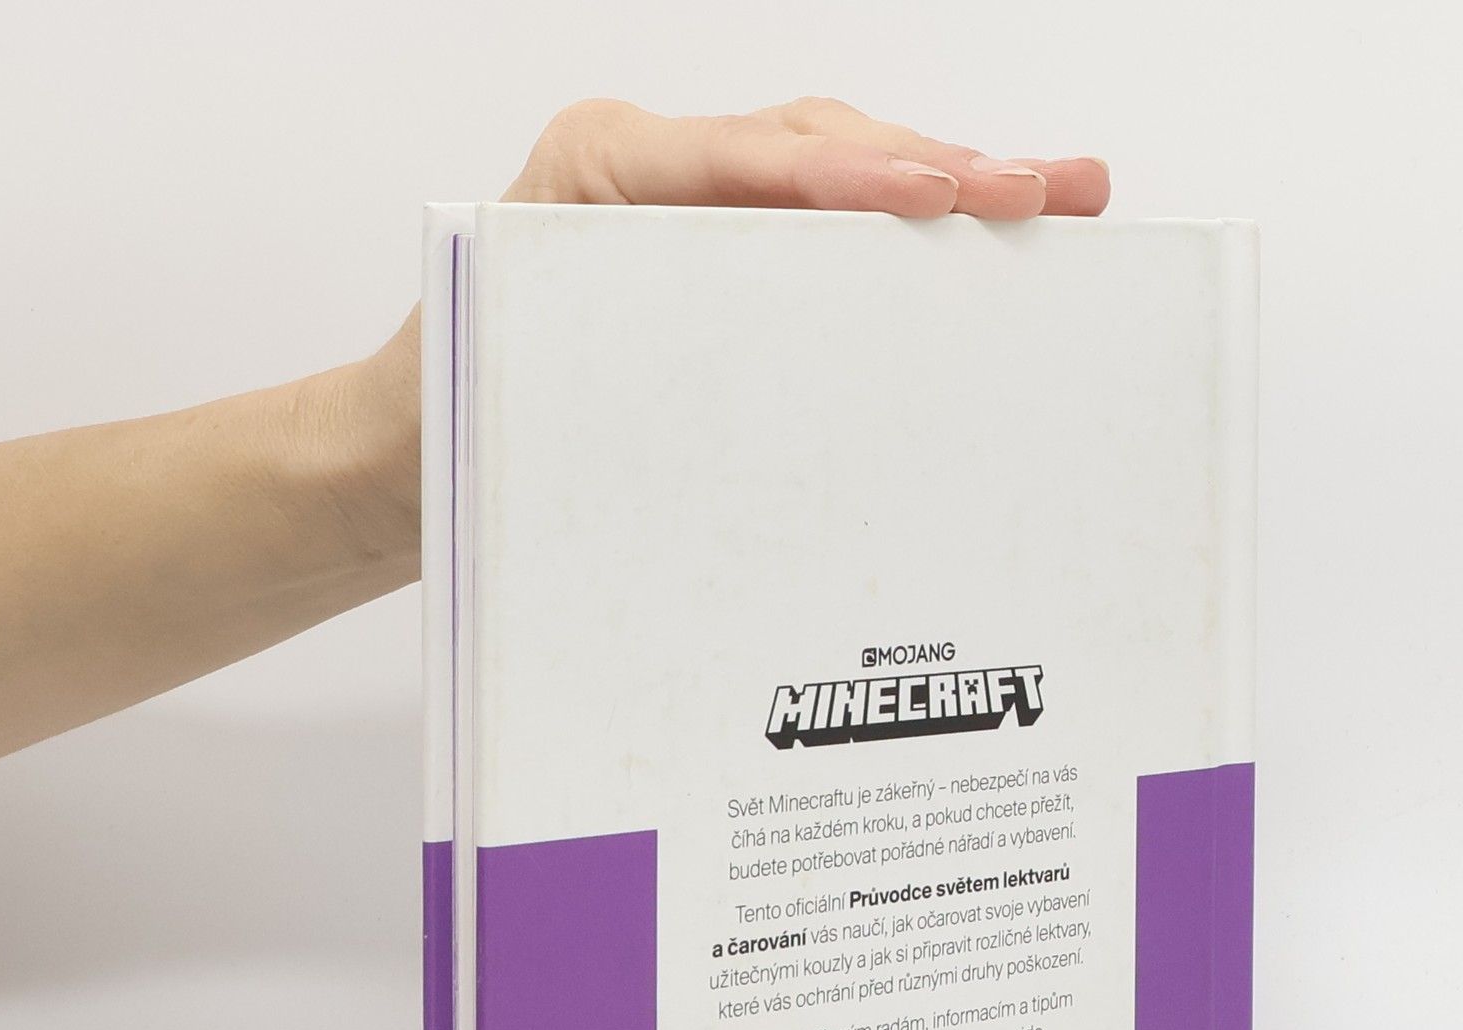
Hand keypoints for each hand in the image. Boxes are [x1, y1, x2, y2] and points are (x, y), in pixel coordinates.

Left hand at [353, 98, 1110, 525]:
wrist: (404, 451)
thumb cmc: (449, 415)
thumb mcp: (525, 381)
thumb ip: (632, 351)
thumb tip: (756, 362)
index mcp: (596, 171)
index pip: (746, 162)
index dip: (851, 180)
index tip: (942, 198)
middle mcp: (651, 170)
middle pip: (817, 146)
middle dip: (941, 169)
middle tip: (1048, 190)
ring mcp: (692, 205)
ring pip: (838, 175)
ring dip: (949, 190)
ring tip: (1059, 197)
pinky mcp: (721, 256)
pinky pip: (825, 230)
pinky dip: (906, 235)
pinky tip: (989, 232)